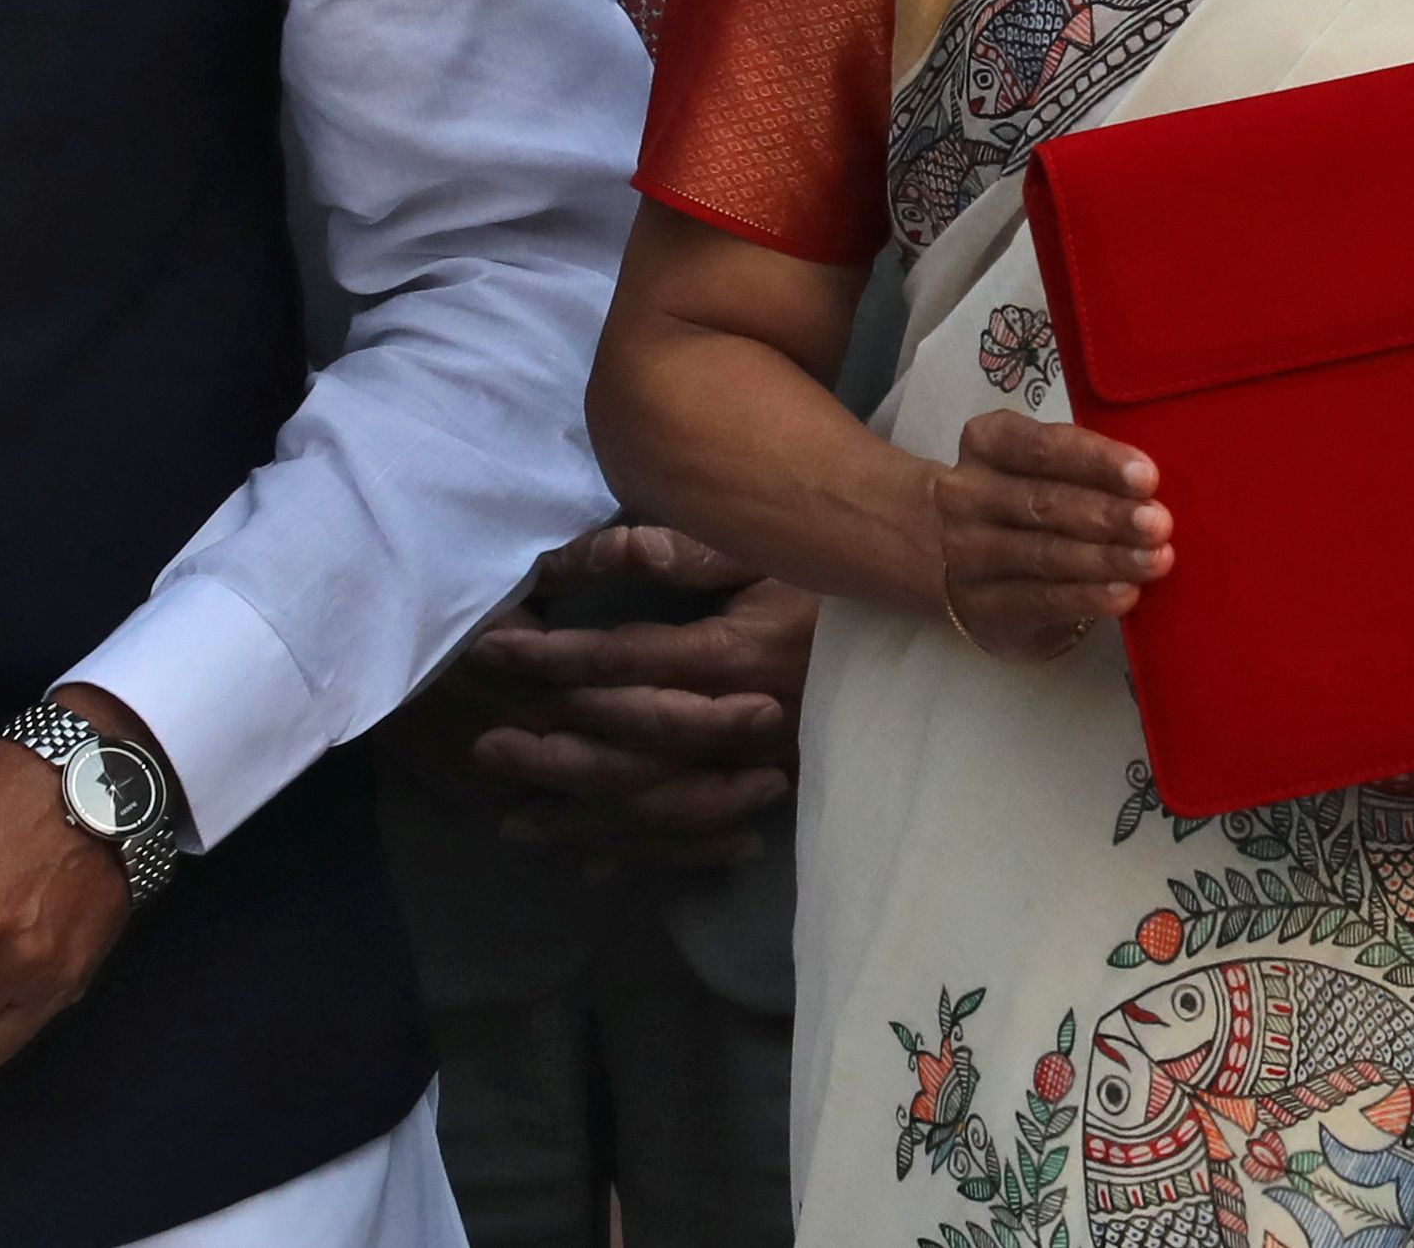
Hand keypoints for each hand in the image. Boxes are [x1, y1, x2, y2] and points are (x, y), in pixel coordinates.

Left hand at [464, 527, 810, 868]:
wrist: (930, 619)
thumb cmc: (840, 575)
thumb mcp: (769, 546)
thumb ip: (687, 551)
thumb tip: (603, 553)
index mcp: (733, 657)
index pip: (623, 661)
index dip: (552, 656)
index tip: (491, 649)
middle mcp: (740, 724)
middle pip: (628, 750)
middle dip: (549, 751)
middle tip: (483, 748)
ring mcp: (761, 768)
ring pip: (656, 807)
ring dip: (581, 816)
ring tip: (513, 820)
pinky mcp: (777, 790)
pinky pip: (698, 837)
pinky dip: (642, 855)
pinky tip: (589, 866)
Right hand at [937, 409, 1170, 658]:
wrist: (980, 566)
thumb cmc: (1034, 499)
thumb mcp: (1051, 468)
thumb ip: (1089, 469)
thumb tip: (1151, 491)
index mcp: (987, 440)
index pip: (1042, 446)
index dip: (1097, 462)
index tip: (1148, 477)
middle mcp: (965, 493)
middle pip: (1044, 502)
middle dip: (1109, 515)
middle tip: (1159, 524)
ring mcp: (964, 551)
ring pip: (1045, 554)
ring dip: (1107, 558)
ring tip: (1155, 560)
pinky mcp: (979, 603)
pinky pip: (1042, 600)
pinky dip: (1089, 597)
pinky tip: (1127, 594)